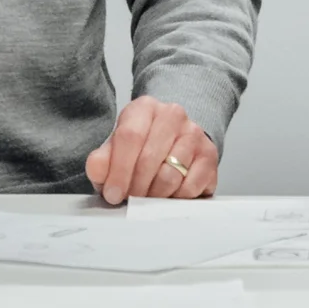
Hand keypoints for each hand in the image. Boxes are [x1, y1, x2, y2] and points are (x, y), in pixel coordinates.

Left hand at [86, 96, 220, 202]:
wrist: (174, 142)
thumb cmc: (140, 148)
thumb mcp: (115, 151)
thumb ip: (101, 161)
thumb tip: (98, 170)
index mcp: (144, 108)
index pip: (129, 137)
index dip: (118, 171)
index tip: (112, 193)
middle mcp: (173, 115)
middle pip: (150, 158)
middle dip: (135, 187)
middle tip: (129, 199)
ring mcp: (194, 134)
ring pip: (170, 175)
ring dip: (154, 195)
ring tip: (147, 196)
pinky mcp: (210, 155)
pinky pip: (190, 187)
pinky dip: (175, 198)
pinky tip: (168, 194)